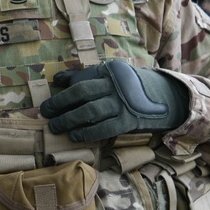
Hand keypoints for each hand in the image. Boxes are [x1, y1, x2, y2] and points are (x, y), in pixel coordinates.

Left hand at [40, 60, 188, 141]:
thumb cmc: (126, 88)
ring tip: (57, 128)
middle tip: (47, 116)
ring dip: (70, 121)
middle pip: (83, 95)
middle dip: (62, 106)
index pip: (81, 83)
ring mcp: (123, 104)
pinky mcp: (129, 121)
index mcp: (109, 72)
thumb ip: (83, 77)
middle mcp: (115, 86)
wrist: (162, 99)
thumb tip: (57, 79)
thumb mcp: (108, 76)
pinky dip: (88, 133)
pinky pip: (105, 128)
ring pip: (91, 112)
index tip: (47, 105)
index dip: (62, 95)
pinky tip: (75, 136)